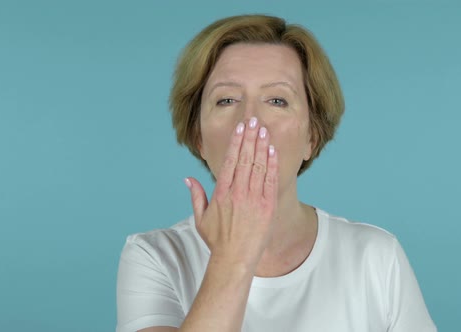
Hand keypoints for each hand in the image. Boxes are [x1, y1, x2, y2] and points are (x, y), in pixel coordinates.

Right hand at [184, 117, 277, 269]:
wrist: (235, 259)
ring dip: (261, 146)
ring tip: (263, 130)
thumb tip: (188, 179)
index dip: (236, 142)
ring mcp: (253, 199)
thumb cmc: (217, 241)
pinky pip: (270, 181)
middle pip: (244, 158)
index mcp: (221, 193)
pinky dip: (272, 165)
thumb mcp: (201, 218)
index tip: (240, 128)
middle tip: (253, 121)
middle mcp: (237, 193)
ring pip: (258, 166)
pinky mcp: (267, 207)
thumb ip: (196, 196)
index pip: (229, 161)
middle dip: (249, 138)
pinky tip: (272, 151)